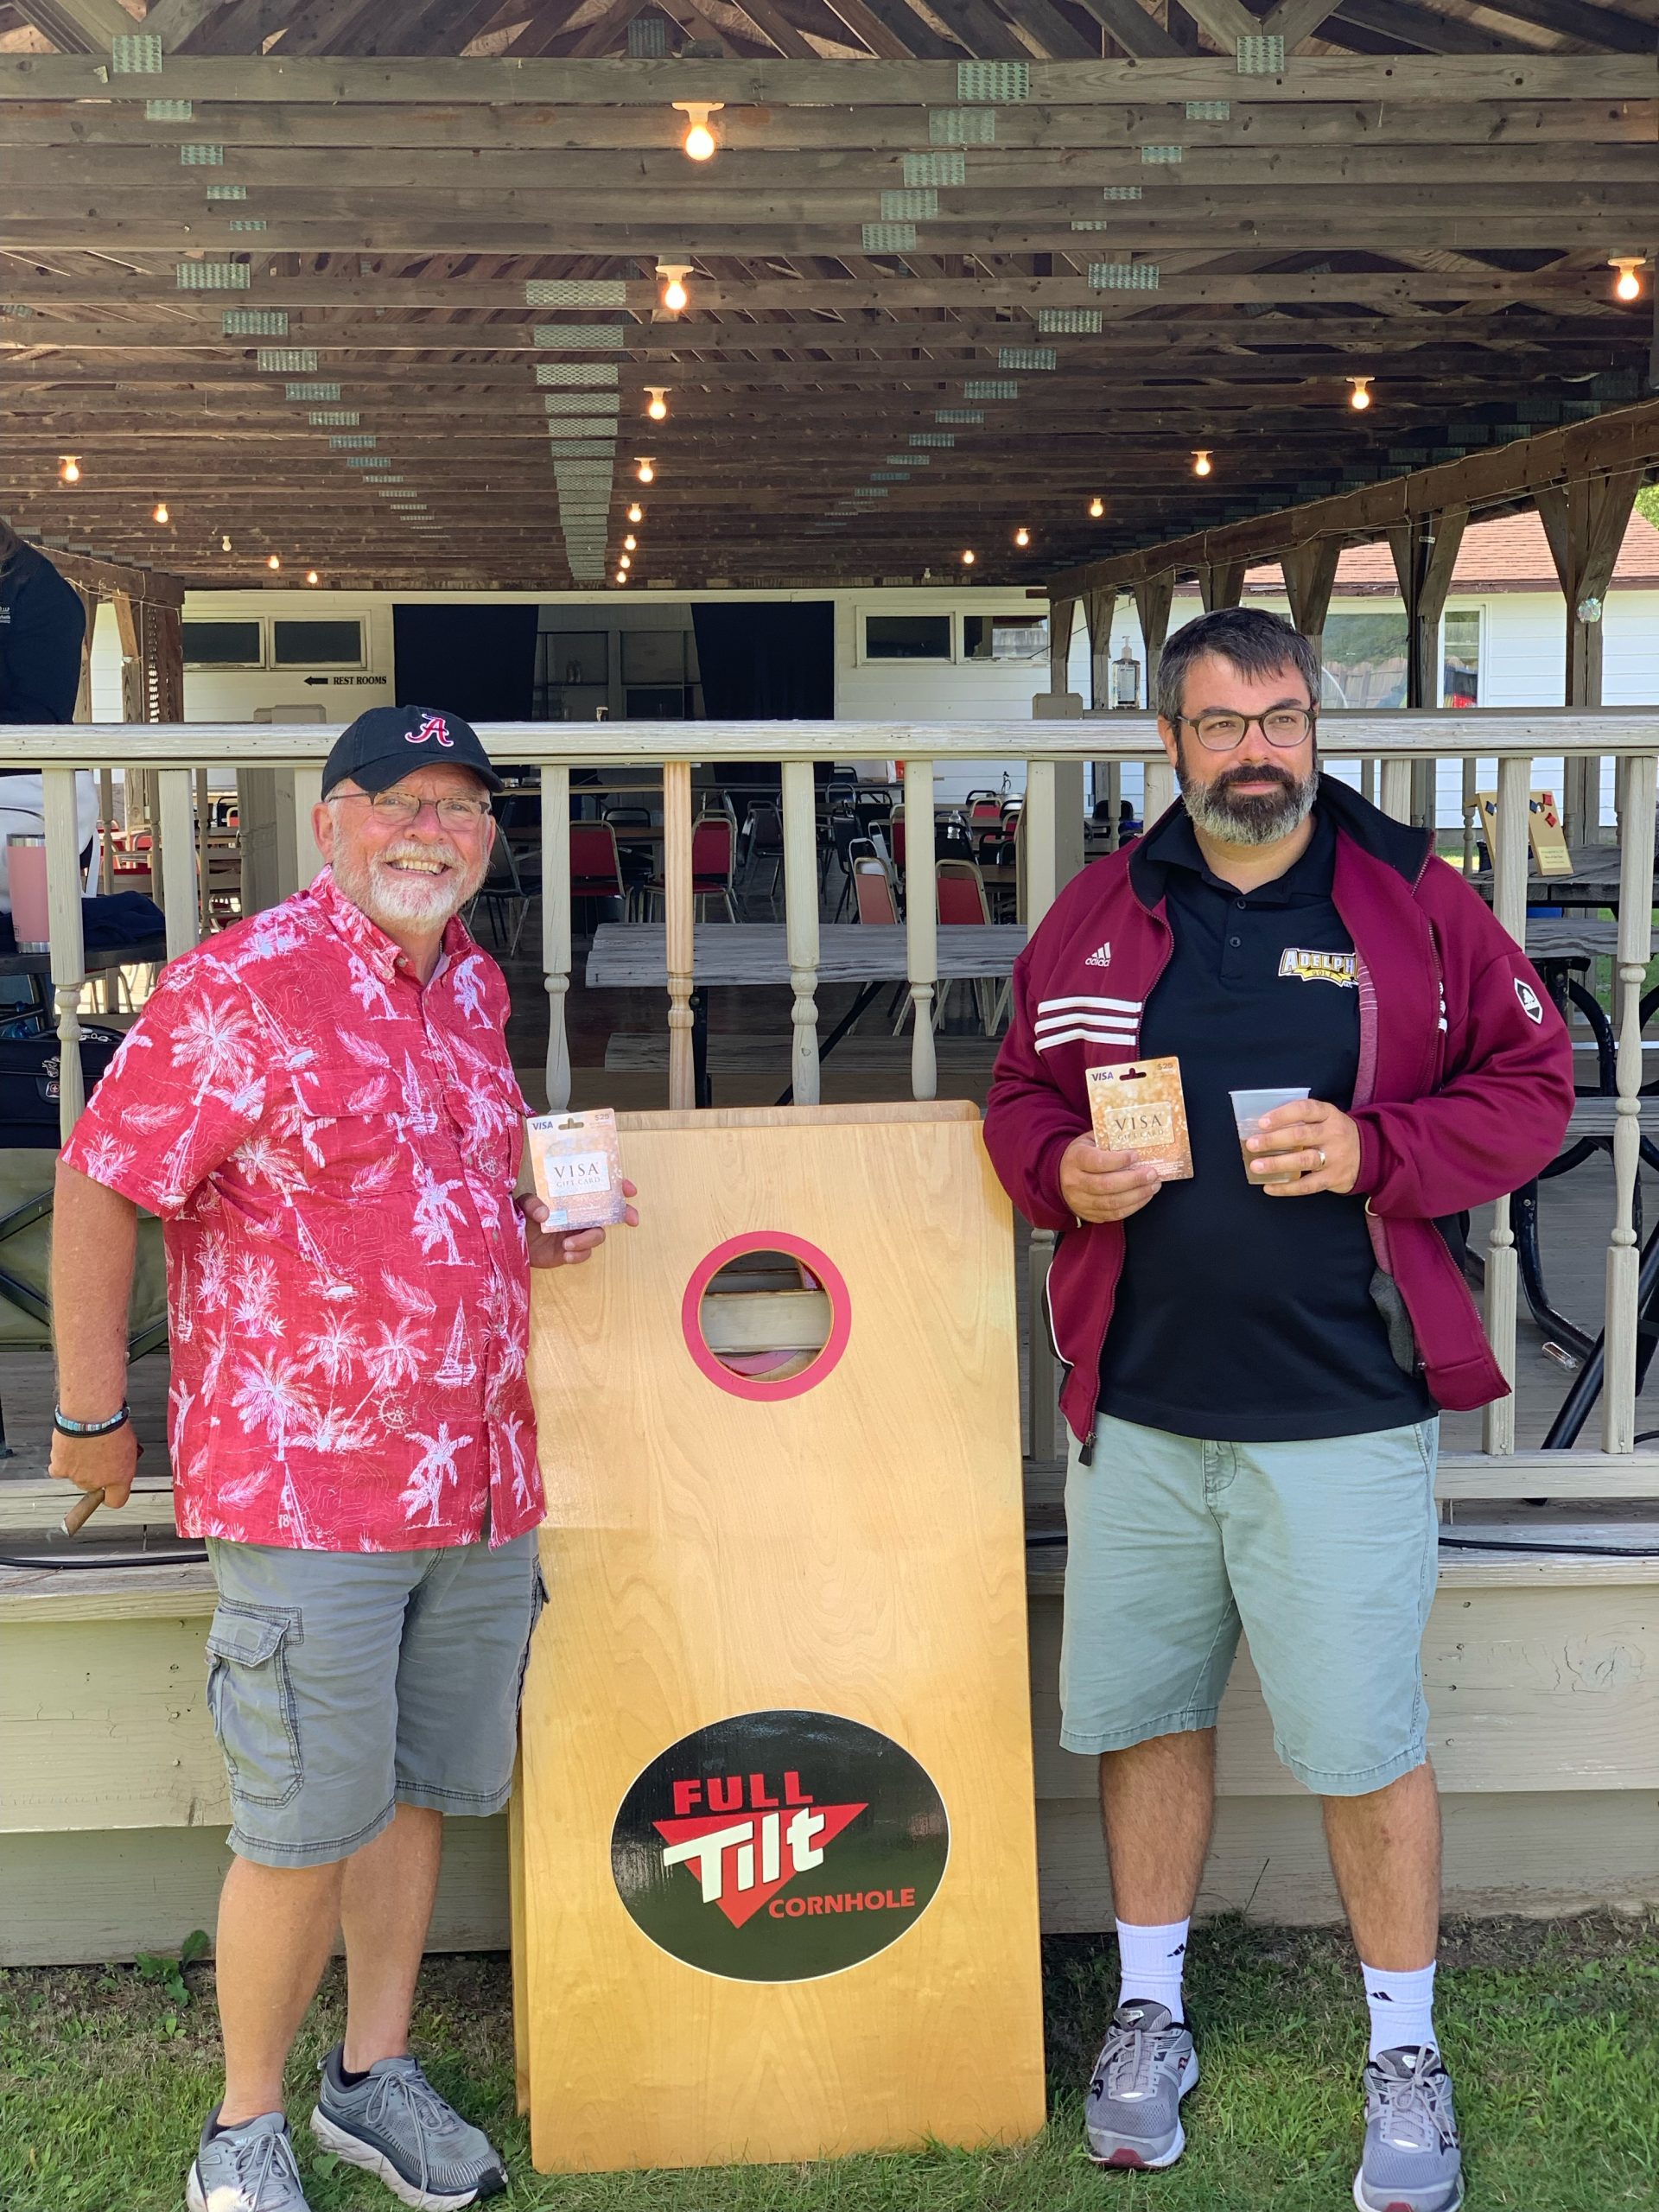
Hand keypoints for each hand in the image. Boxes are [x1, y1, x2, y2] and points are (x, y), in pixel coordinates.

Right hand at [49, 1422, 138, 1509]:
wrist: (91, 1415)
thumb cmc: (112, 1424)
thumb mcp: (130, 1443)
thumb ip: (123, 1459)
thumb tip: (120, 1459)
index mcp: (120, 1478)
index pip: (116, 1501)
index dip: (113, 1494)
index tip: (111, 1487)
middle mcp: (98, 1481)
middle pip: (94, 1486)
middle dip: (95, 1472)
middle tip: (97, 1454)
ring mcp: (78, 1477)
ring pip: (76, 1477)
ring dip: (78, 1466)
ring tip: (84, 1446)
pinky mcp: (60, 1469)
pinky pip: (58, 1471)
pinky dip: (61, 1462)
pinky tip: (67, 1450)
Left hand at [519, 1179, 638, 1266]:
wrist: (509, 1242)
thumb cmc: (518, 1216)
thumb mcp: (521, 1203)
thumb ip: (532, 1203)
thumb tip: (545, 1214)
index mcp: (570, 1198)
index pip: (598, 1188)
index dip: (617, 1187)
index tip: (628, 1190)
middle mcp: (578, 1214)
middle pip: (608, 1212)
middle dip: (624, 1213)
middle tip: (632, 1219)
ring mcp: (576, 1233)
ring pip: (597, 1235)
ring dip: (588, 1239)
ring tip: (568, 1244)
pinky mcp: (570, 1251)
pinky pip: (584, 1254)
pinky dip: (579, 1255)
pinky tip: (566, 1255)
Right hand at [1058, 1134, 1169, 1224]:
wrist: (1061, 1176)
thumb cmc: (1083, 1155)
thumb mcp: (1091, 1141)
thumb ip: (1110, 1140)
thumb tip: (1139, 1142)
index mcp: (1075, 1159)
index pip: (1097, 1162)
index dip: (1118, 1160)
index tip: (1136, 1155)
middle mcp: (1074, 1182)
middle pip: (1106, 1185)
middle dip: (1134, 1180)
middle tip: (1152, 1173)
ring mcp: (1080, 1201)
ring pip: (1112, 1203)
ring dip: (1137, 1195)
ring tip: (1153, 1186)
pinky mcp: (1089, 1214)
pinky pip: (1114, 1215)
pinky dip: (1133, 1206)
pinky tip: (1144, 1196)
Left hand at [1245, 1099, 1360, 1196]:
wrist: (1372, 1154)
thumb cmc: (1335, 1134)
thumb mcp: (1326, 1119)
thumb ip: (1301, 1120)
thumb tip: (1262, 1128)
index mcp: (1329, 1115)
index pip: (1304, 1109)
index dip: (1282, 1115)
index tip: (1262, 1122)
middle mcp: (1333, 1134)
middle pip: (1301, 1136)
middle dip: (1273, 1140)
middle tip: (1252, 1144)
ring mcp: (1335, 1157)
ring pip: (1304, 1161)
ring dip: (1277, 1164)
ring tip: (1257, 1166)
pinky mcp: (1335, 1178)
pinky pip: (1308, 1185)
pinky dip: (1287, 1188)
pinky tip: (1270, 1187)